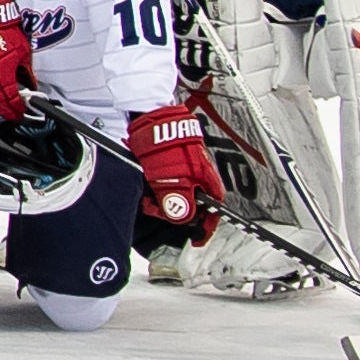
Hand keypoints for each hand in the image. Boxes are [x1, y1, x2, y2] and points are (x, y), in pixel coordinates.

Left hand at [128, 101, 225, 235]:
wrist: (151, 120)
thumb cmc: (167, 146)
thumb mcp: (173, 180)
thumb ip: (179, 202)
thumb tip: (183, 218)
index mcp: (209, 182)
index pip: (213, 211)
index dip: (205, 227)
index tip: (196, 239)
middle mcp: (200, 177)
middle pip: (192, 206)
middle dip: (174, 213)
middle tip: (156, 210)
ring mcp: (186, 171)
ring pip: (177, 196)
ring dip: (162, 202)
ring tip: (148, 198)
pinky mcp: (172, 166)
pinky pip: (166, 185)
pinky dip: (156, 190)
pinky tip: (146, 187)